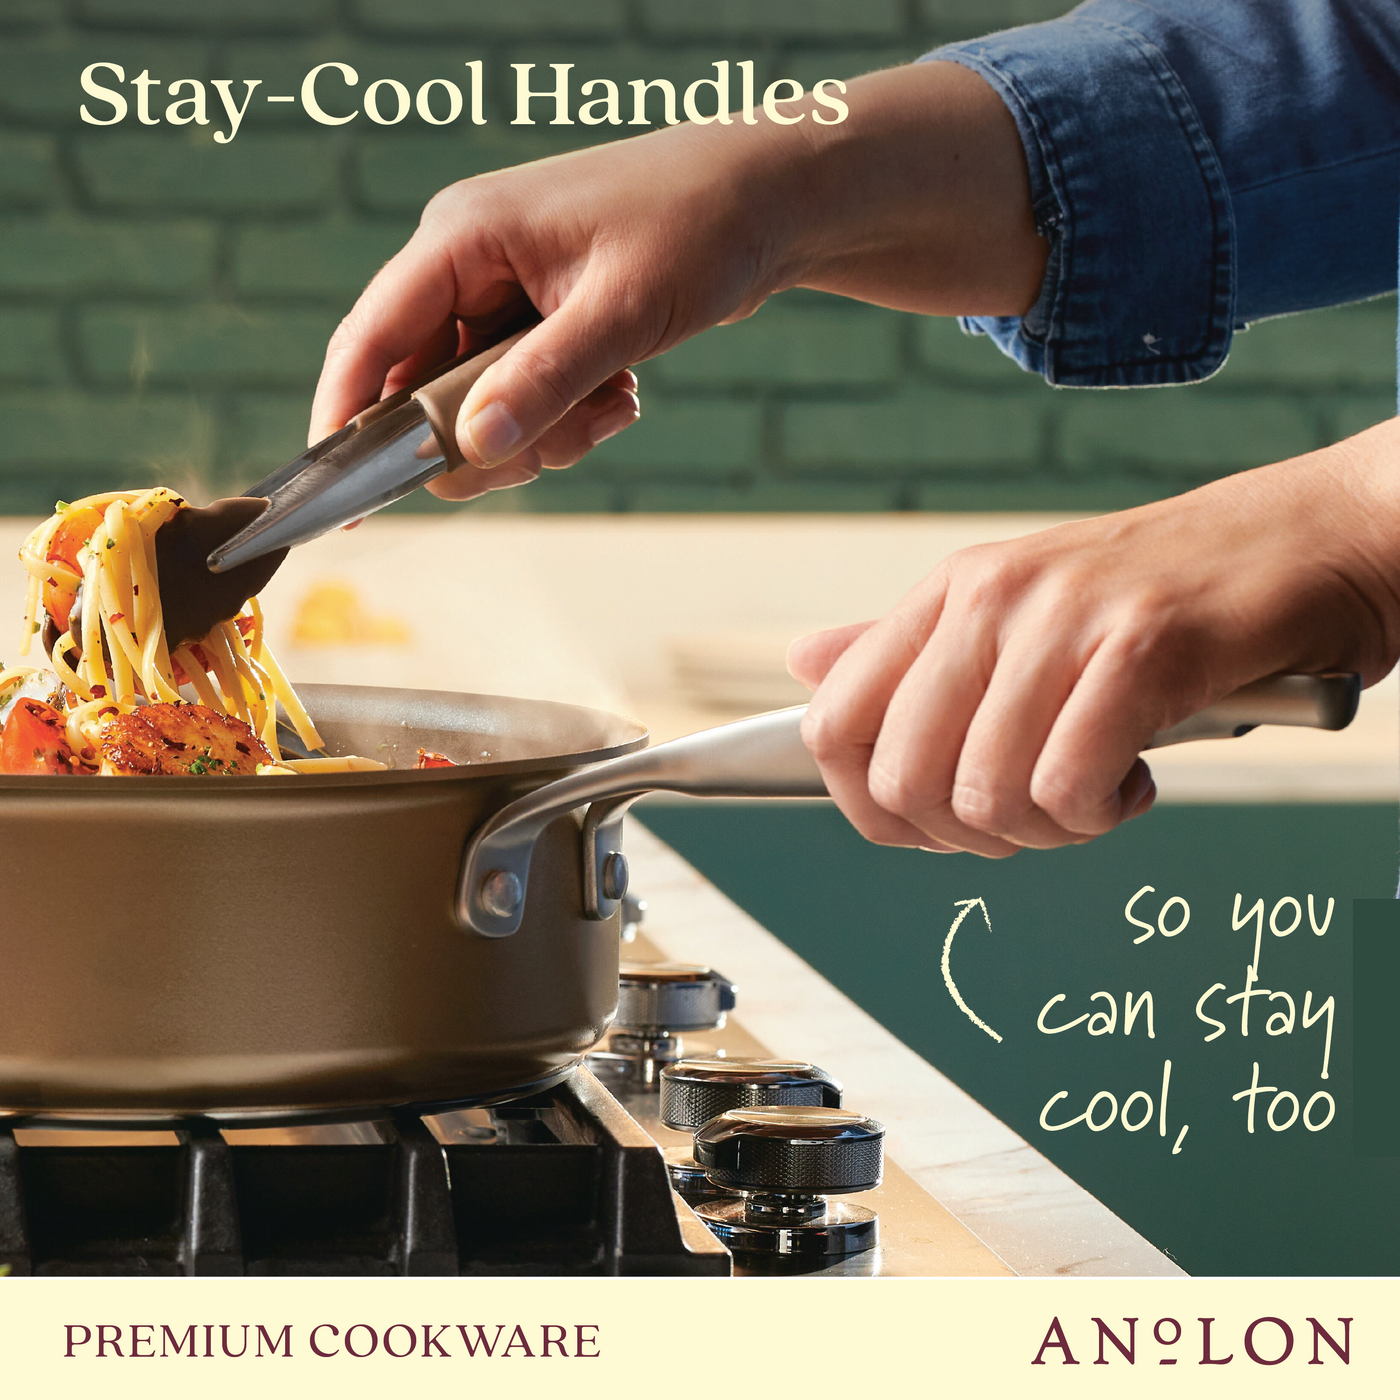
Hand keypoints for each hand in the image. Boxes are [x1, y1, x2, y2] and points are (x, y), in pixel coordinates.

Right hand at [309, 63, 1044, 498]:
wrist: (770, 204)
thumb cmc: (698, 228)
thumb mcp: (621, 313)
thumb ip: (542, 383)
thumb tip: (472, 449)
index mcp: (463, 238)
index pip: (372, 338)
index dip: (348, 419)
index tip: (343, 496)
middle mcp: (471, 264)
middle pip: (427, 390)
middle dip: (489, 437)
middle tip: (554, 444)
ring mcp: (506, 295)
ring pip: (484, 406)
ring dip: (545, 429)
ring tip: (610, 403)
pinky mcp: (543, 322)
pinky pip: (528, 398)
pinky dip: (571, 415)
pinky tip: (621, 392)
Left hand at [788, 421, 1399, 855]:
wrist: (1307, 540)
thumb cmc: (1163, 597)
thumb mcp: (1016, 611)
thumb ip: (908, 651)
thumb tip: (807, 666)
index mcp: (947, 594)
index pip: (833, 723)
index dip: (867, 806)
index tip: (934, 825)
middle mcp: (989, 599)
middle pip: (900, 778)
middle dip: (960, 835)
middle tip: (1029, 818)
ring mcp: (1061, 619)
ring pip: (984, 794)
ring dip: (1041, 831)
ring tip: (1093, 795)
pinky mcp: (1140, 648)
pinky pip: (1067, 785)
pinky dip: (1097, 816)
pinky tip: (1133, 785)